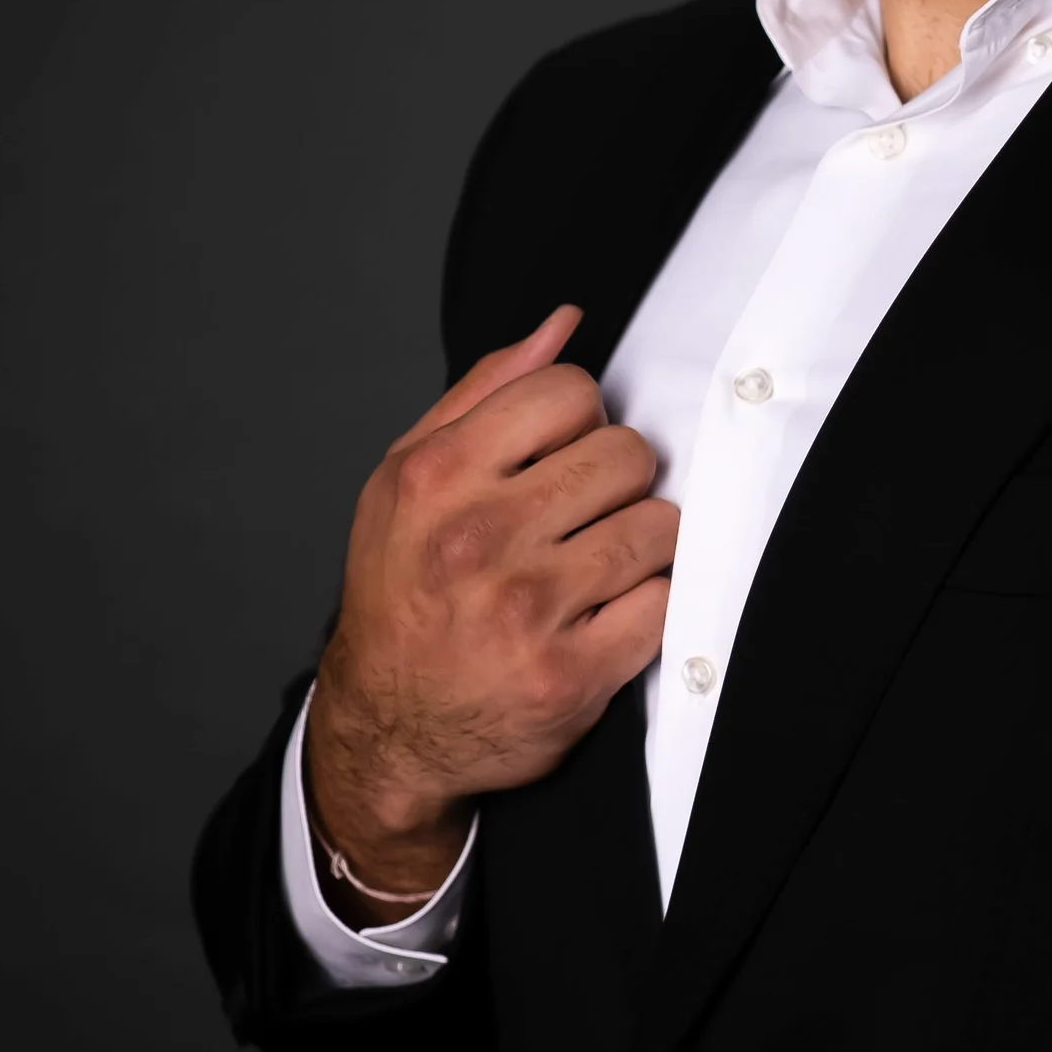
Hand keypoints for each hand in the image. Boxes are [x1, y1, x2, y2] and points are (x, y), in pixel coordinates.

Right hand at [306, 303, 677, 904]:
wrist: (388, 725)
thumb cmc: (402, 593)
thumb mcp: (407, 482)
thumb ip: (484, 393)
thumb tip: (563, 326)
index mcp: (438, 478)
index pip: (570, 392)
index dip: (579, 421)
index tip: (559, 458)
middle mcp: (478, 539)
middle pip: (626, 454)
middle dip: (617, 482)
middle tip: (582, 518)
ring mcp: (527, 610)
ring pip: (658, 527)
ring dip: (640, 546)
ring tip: (592, 569)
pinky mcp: (570, 676)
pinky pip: (664, 605)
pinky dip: (646, 609)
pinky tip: (604, 617)